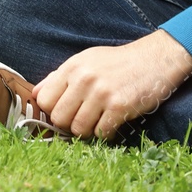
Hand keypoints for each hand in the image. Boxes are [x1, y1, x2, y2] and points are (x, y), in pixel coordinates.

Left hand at [33, 29, 191, 139]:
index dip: (54, 110)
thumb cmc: (119, 62)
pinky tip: (113, 122)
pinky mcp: (119, 105)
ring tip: (99, 120)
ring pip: (78, 129)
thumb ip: (60, 77)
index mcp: (73, 66)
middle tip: (85, 118)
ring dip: (88, 131)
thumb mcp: (87, 60)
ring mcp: (101, 92)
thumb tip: (36, 94)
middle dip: (69, 124)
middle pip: (58, 118)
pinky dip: (106, 133)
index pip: (44, 100)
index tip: (67, 111)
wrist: (156, 58)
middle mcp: (84, 78)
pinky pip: (101, 133)